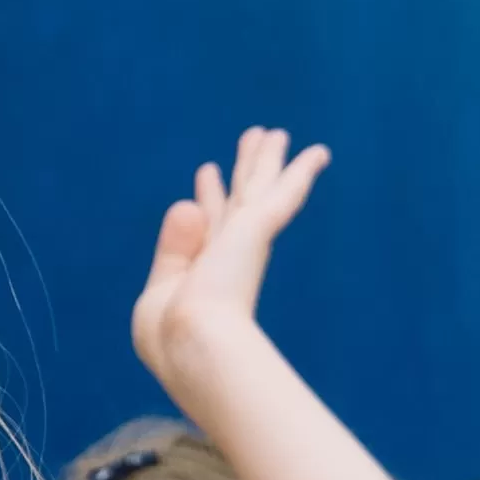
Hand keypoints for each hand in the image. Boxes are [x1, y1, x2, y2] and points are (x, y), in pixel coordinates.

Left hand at [127, 124, 330, 391]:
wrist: (191, 346)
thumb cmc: (170, 336)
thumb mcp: (161, 290)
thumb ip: (174, 249)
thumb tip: (186, 204)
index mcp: (205, 275)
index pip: (210, 225)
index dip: (209, 197)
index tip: (207, 172)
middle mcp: (229, 256)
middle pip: (241, 199)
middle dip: (246, 170)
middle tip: (256, 139)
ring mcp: (245, 242)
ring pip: (261, 189)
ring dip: (268, 160)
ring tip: (275, 133)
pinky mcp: (257, 231)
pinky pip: (283, 194)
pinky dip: (300, 173)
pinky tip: (318, 153)